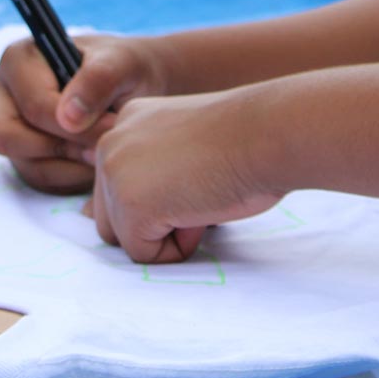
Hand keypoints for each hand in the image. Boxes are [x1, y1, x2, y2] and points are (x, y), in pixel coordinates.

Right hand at [0, 31, 161, 194]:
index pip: (34, 106)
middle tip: (102, 146)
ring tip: (103, 150)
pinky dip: (71, 177)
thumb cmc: (125, 66)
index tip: (112, 127)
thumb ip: (98, 79)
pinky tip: (95, 160)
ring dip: (71, 167)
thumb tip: (67, 117)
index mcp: (19, 59)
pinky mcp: (22, 153)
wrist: (137, 83)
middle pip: (10, 138)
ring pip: (25, 164)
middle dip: (63, 148)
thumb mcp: (122, 62)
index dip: (74, 125)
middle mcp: (3, 93)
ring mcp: (8, 126)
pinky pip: (39, 179)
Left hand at [81, 90, 283, 263]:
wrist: (268, 133)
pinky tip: (201, 209)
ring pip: (123, 238)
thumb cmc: (246, 140)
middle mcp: (110, 142)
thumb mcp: (185, 146)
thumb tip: (139, 222)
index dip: (164, 193)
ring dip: (163, 233)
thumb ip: (155, 170)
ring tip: (200, 197)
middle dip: (156, 218)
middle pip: (111, 216)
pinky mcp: (131, 206)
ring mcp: (115, 174)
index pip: (122, 185)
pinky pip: (145, 255)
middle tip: (201, 186)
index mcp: (127, 122)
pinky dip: (177, 247)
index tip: (199, 168)